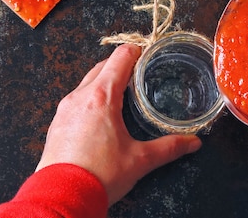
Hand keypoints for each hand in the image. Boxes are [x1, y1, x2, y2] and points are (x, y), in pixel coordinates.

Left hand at [35, 44, 201, 204]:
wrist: (62, 195)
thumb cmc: (98, 175)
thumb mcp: (139, 160)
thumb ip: (169, 148)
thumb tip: (191, 143)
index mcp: (102, 97)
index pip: (120, 58)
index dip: (136, 51)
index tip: (147, 53)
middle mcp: (80, 97)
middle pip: (102, 67)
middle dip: (120, 66)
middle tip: (138, 74)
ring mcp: (65, 110)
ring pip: (86, 83)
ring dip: (103, 82)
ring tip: (121, 94)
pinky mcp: (56, 124)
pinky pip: (75, 100)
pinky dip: (89, 99)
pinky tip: (100, 116)